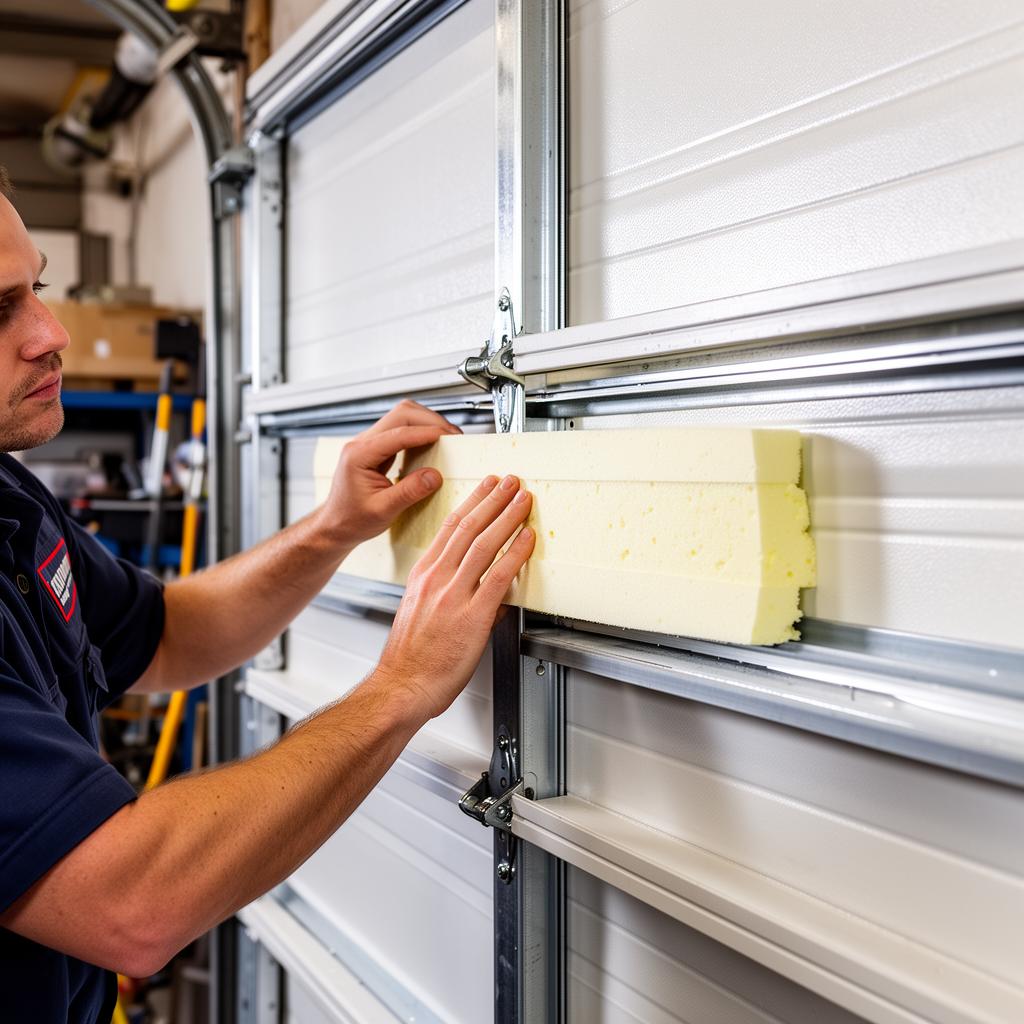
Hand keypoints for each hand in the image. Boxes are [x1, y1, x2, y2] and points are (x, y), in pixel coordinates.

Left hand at [320, 400, 460, 548]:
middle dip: (430, 421)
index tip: (448, 437)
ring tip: (446, 438)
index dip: (426, 433)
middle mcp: (362, 443)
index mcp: (359, 454)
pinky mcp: (377, 448)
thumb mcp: (383, 510)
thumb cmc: (352, 520)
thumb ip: (409, 492)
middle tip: (452, 436)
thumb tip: (435, 476)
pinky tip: (432, 443)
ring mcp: (369, 443)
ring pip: (402, 416)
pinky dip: (420, 432)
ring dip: (426, 423)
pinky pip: (401, 429)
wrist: (336, 525)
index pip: (398, 433)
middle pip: (401, 414)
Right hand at [377, 474, 534, 719]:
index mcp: (423, 575)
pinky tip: (527, 539)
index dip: (472, 503)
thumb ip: (445, 595)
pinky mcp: (471, 616)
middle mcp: (436, 579)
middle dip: (493, 499)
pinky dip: (514, 554)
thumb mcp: (420, 614)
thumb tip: (478, 589)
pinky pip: (498, 577)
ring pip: (483, 544)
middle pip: (468, 527)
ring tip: (522, 498)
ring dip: (506, 516)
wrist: (401, 686)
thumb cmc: (409, 659)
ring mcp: (453, 595)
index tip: (486, 488)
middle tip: (510, 481)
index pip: (450, 528)